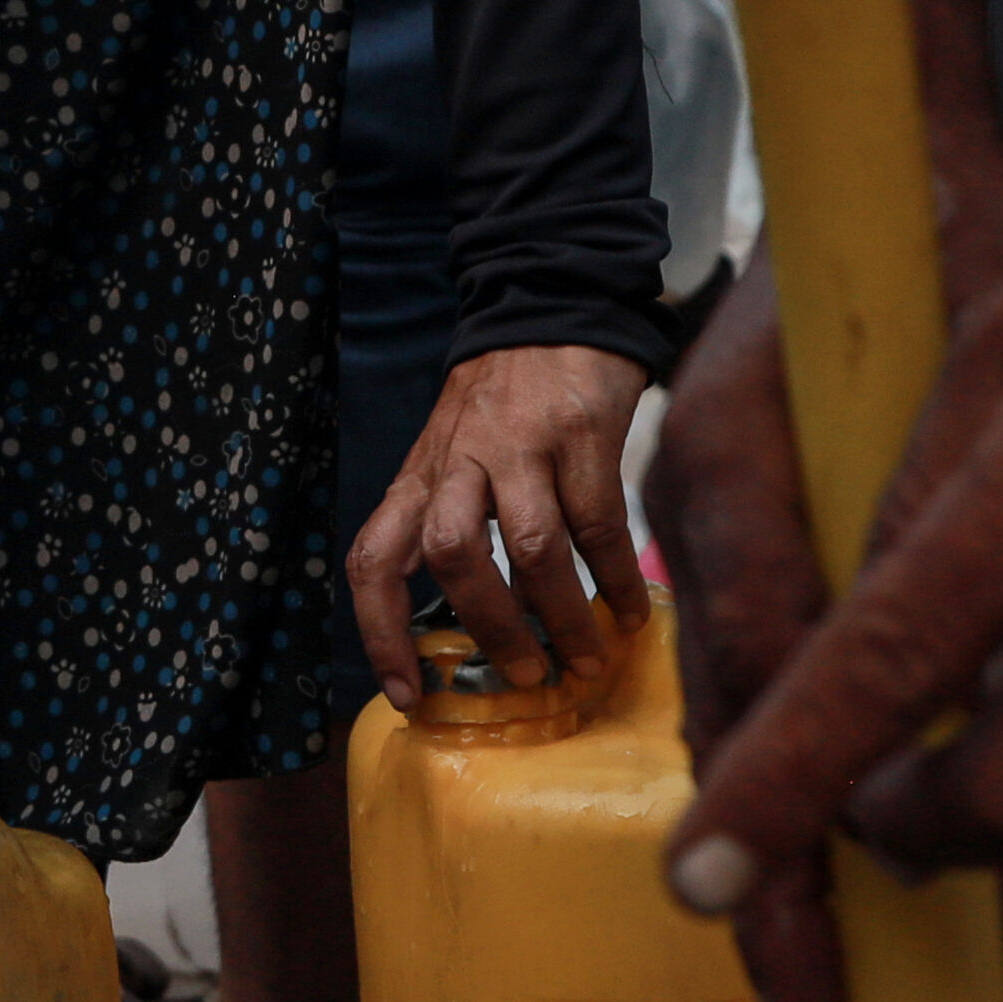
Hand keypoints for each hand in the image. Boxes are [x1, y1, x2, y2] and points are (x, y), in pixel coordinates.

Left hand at [348, 340, 652, 698]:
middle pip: (453, 556)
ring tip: (587, 659)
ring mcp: (521, 446)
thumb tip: (491, 627)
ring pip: (531, 545)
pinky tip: (628, 614)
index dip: (380, 633)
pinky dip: (615, 579)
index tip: (408, 694)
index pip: (374, 560)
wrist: (551, 307)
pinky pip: (599, 523)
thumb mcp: (452, 459)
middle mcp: (460, 463)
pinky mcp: (580, 435)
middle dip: (491, 628)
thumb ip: (453, 527)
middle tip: (525, 676)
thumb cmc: (501, 402)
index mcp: (420, 479)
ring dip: (561, 614)